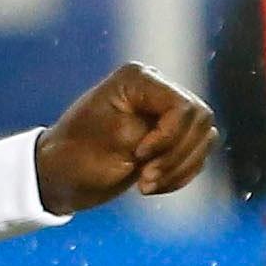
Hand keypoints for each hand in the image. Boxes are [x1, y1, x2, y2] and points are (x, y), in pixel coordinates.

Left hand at [34, 63, 218, 214]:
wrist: (59, 177)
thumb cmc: (77, 157)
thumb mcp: (117, 141)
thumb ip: (161, 131)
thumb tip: (206, 129)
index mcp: (139, 79)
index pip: (183, 107)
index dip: (169, 138)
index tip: (139, 157)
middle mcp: (156, 88)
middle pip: (200, 120)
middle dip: (177, 156)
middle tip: (144, 180)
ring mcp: (165, 111)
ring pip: (204, 138)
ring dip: (180, 169)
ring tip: (145, 186)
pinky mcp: (169, 136)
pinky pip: (197, 154)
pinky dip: (180, 174)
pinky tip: (152, 186)